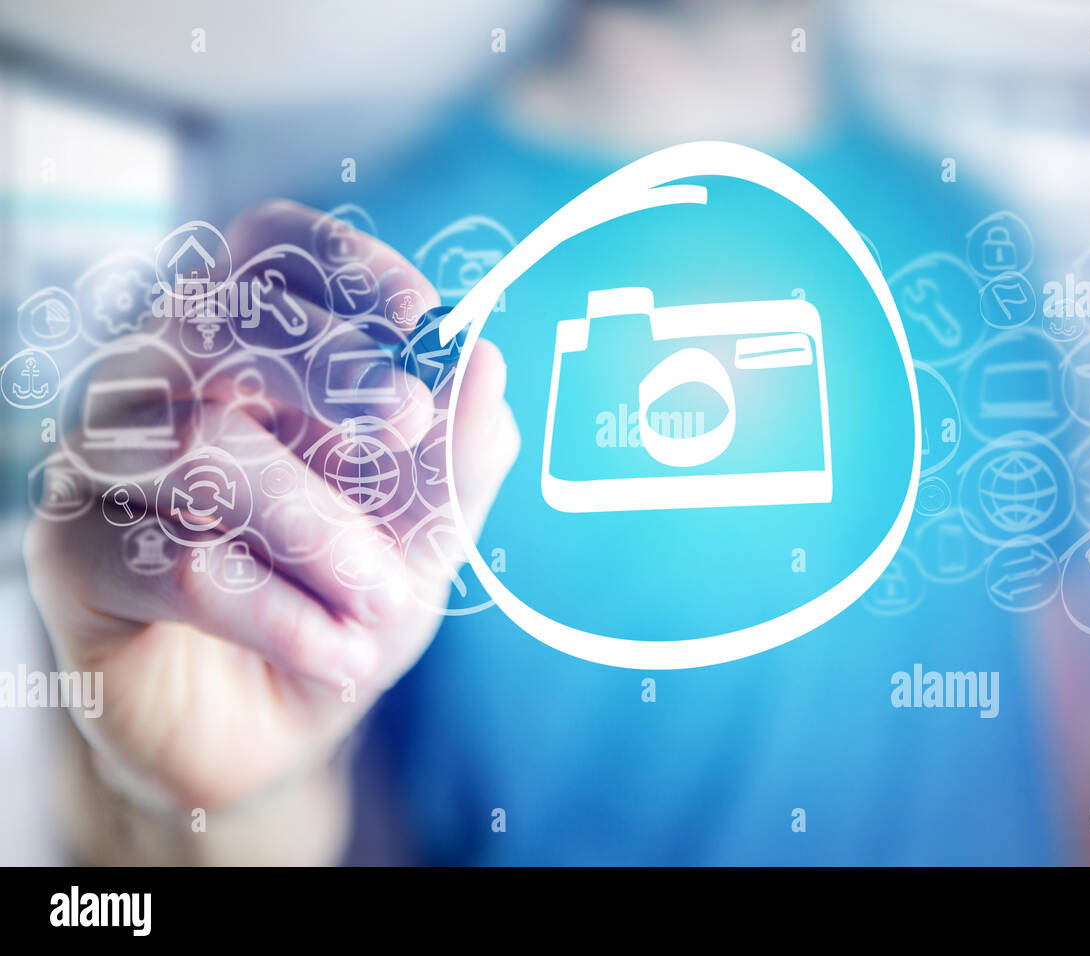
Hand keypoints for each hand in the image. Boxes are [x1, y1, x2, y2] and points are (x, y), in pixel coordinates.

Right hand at [24, 201, 518, 811]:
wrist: (267, 729)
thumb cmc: (339, 602)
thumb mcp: (422, 537)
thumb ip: (455, 458)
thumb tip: (485, 362)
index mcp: (245, 351)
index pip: (270, 251)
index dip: (346, 267)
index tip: (422, 318)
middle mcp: (159, 384)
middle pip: (219, 321)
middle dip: (329, 370)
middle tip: (406, 428)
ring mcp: (103, 462)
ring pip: (199, 445)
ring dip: (316, 527)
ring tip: (387, 600)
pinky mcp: (72, 554)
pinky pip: (172, 561)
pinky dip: (275, 612)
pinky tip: (339, 655)